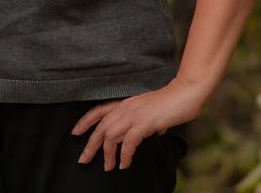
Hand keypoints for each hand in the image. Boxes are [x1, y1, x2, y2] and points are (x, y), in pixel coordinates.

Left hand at [71, 78, 204, 170]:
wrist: (186, 93)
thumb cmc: (173, 102)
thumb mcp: (154, 111)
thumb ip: (150, 121)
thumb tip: (153, 132)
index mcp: (126, 102)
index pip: (99, 110)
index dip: (85, 121)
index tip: (75, 132)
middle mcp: (127, 107)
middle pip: (101, 126)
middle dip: (90, 144)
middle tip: (83, 160)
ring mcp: (135, 114)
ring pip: (111, 135)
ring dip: (107, 154)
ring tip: (108, 167)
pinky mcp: (145, 122)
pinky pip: (128, 142)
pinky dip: (124, 155)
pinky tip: (124, 164)